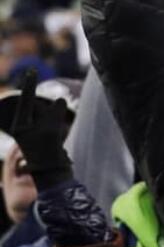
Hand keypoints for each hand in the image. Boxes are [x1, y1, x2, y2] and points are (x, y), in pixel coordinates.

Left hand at [7, 69, 71, 189]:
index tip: (31, 70)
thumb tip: (60, 100)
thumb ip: (56, 112)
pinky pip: (53, 124)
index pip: (26, 100)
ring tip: (55, 139)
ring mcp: (35, 133)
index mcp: (20, 125)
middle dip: (48, 112)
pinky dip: (58, 126)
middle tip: (51, 131)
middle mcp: (25, 128)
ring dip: (55, 121)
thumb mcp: (52, 130)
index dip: (29, 85)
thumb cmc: (49, 153)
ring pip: (48, 116)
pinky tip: (58, 139)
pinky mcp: (45, 138)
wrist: (54, 175)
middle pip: (39, 108)